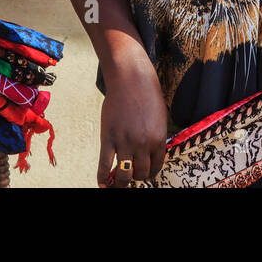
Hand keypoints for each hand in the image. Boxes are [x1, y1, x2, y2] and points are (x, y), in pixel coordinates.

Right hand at [98, 45, 169, 186]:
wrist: (130, 78)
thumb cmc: (146, 93)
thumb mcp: (159, 116)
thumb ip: (155, 135)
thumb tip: (148, 153)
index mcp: (158, 138)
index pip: (156, 167)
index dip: (150, 173)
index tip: (145, 173)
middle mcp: (143, 144)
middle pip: (141, 173)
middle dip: (137, 177)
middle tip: (132, 175)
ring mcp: (125, 142)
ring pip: (124, 175)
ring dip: (122, 182)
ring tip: (118, 183)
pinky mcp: (109, 139)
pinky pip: (105, 166)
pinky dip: (103, 178)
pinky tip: (103, 183)